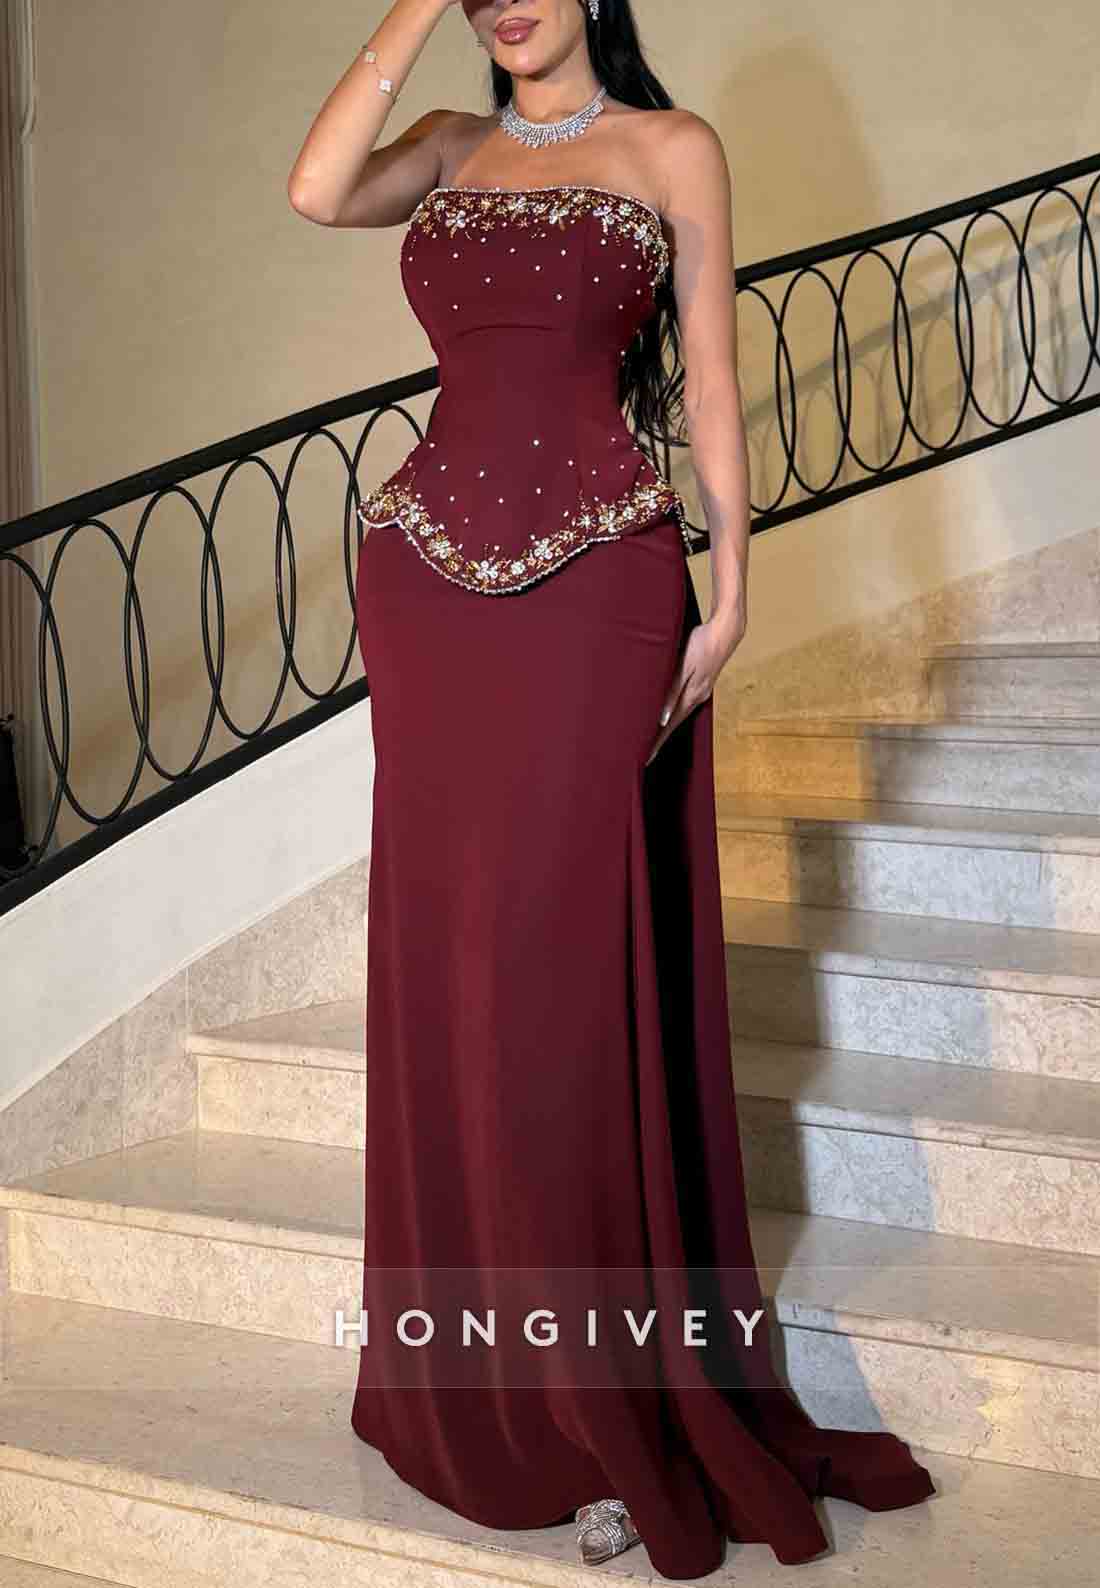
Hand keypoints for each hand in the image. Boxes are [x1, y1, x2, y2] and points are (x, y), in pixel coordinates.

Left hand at [644, 609, 744, 765]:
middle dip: (660, 740)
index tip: (645, 757)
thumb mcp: (685, 666)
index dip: (657, 741)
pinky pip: (684, 705)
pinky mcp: (702, 684)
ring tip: (653, 740)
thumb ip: (673, 691)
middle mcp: (697, 698)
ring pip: (679, 716)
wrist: (726, 631)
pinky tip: (668, 716)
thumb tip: (663, 718)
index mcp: (691, 695)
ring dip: (666, 729)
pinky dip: (673, 715)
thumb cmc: (702, 644)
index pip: (670, 725)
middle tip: (645, 756)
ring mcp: (701, 692)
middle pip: (674, 724)